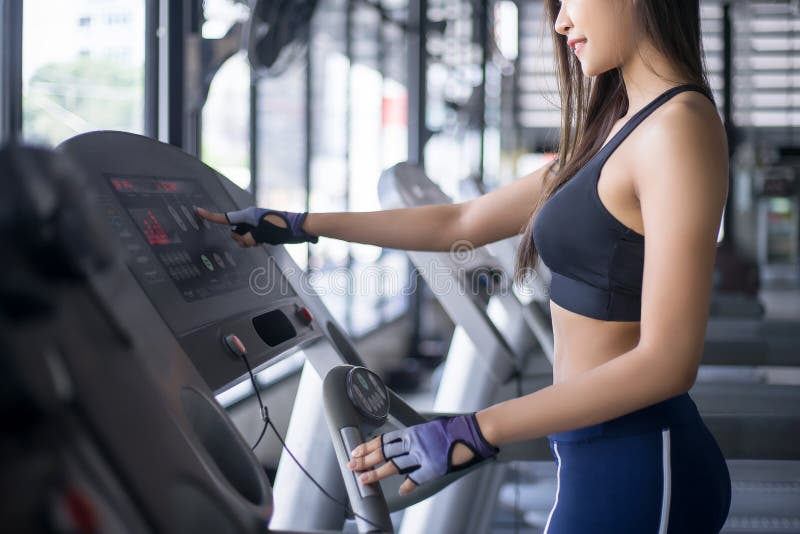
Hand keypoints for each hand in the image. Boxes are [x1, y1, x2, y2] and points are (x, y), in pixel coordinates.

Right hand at [195, 206, 317, 246]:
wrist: (299, 228)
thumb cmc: (282, 227)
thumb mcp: (261, 234)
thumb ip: (248, 238)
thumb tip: (243, 241)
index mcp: (248, 215)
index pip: (225, 217)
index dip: (210, 216)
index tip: (197, 211)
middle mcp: (250, 218)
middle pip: (234, 232)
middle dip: (242, 239)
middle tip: (257, 240)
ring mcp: (256, 224)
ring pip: (243, 238)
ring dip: (250, 242)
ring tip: (264, 240)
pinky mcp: (262, 230)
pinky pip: (252, 240)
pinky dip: (256, 243)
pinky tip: (267, 241)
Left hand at [347, 414, 497, 495]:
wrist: (473, 432)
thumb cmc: (453, 429)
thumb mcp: (429, 429)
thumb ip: (415, 439)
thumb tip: (403, 446)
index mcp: (412, 432)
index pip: (384, 439)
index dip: (368, 446)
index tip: (356, 449)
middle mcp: (414, 444)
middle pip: (383, 452)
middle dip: (365, 459)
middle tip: (351, 464)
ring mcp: (423, 456)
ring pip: (393, 466)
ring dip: (377, 472)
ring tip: (364, 478)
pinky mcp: (433, 468)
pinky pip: (416, 478)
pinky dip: (408, 484)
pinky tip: (401, 489)